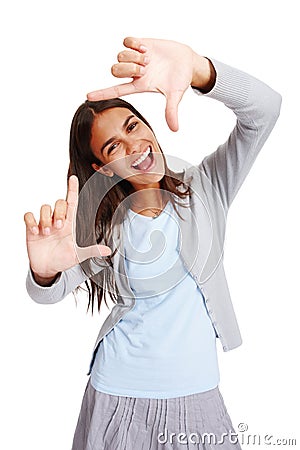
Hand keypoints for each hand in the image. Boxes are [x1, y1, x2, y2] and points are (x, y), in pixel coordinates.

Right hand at [24, 175, 111, 283]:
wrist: (47, 268)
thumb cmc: (63, 259)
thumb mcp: (78, 255)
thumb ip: (92, 251)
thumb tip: (108, 250)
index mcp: (69, 224)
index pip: (71, 202)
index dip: (72, 190)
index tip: (73, 178)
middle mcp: (57, 220)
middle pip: (59, 203)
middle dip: (59, 212)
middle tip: (58, 227)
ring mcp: (44, 223)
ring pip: (45, 207)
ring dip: (46, 219)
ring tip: (47, 233)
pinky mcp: (31, 228)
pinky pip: (29, 216)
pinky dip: (32, 222)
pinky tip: (35, 232)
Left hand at [87, 37, 211, 131]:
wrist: (187, 61)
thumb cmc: (180, 79)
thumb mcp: (175, 96)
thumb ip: (171, 111)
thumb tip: (174, 129)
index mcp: (139, 86)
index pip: (116, 91)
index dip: (102, 93)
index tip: (88, 96)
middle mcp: (134, 72)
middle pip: (114, 71)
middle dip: (128, 69)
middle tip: (144, 69)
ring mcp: (136, 58)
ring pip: (119, 56)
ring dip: (133, 57)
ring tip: (148, 59)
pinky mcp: (140, 44)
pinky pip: (126, 42)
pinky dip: (134, 44)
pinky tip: (146, 48)